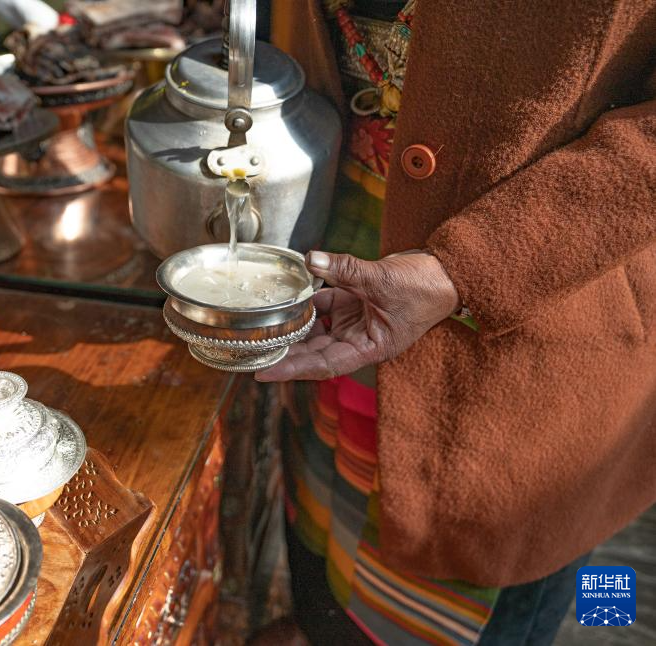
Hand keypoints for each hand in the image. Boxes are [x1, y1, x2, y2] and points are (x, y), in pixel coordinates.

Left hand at [255, 250, 459, 381]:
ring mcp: (356, 322)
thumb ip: (344, 269)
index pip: (323, 364)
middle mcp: (359, 339)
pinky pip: (326, 304)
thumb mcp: (382, 279)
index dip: (292, 369)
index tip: (263, 372)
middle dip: (285, 350)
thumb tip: (311, 259)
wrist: (448, 271)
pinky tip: (292, 292)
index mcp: (369, 348)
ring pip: (317, 328)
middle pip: (314, 351)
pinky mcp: (355, 303)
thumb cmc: (425, 287)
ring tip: (263, 325)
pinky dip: (310, 298)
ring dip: (294, 325)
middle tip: (252, 349)